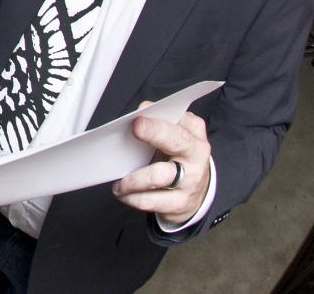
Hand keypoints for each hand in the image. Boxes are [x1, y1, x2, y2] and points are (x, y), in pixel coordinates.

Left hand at [112, 103, 211, 225]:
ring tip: (118, 183)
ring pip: (158, 176)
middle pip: (176, 143)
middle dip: (153, 135)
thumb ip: (158, 120)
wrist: (195, 190)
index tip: (137, 122)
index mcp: (193, 133)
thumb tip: (142, 111)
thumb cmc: (176, 155)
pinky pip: (151, 200)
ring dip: (132, 179)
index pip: (178, 123)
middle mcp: (195, 155)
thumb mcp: (172, 135)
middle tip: (133, 132)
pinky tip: (124, 194)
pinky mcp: (181, 202)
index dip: (157, 124)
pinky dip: (132, 197)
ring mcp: (190, 180)